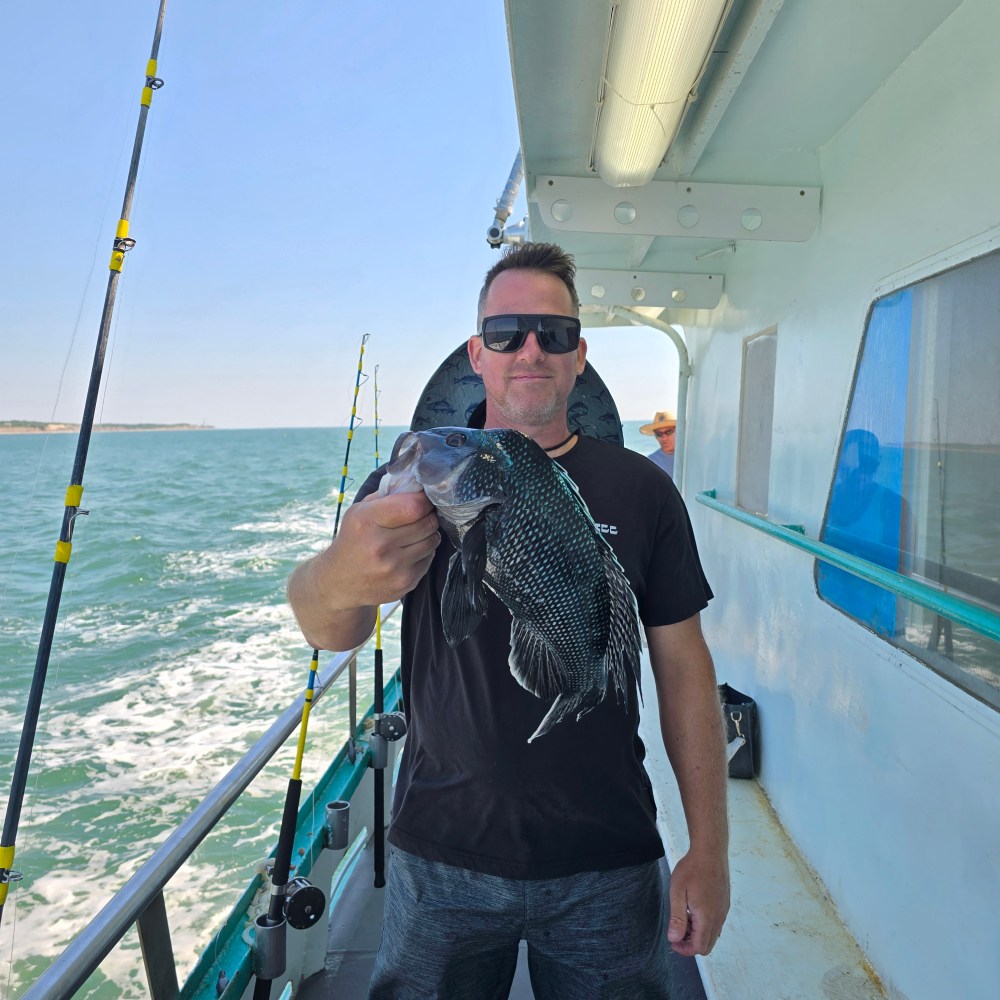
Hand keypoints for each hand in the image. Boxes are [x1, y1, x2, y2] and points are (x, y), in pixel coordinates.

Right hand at [287, 490, 439, 649]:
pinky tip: (409, 551)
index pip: (413, 507)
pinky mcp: (405, 583)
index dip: (423, 501)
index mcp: (367, 521)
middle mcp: (380, 546)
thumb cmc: (353, 539)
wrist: (338, 582)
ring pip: (432, 540)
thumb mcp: (359, 512)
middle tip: (422, 515)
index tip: (422, 500)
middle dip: (428, 516)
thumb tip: (416, 486)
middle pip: (427, 523)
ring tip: (415, 533)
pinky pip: (429, 558)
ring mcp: (394, 567)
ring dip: (428, 534)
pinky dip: (425, 552)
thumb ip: (386, 496)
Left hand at [666, 848, 729, 955]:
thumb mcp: (678, 892)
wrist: (710, 852)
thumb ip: (677, 918)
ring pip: (712, 935)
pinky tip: (693, 909)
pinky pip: (716, 924)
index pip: (699, 947)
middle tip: (677, 931)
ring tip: (683, 918)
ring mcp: (723, 911)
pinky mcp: (724, 904)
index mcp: (706, 918)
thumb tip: (674, 939)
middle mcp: (718, 918)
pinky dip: (704, 925)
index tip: (672, 940)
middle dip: (691, 944)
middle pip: (707, 945)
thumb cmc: (691, 870)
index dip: (684, 949)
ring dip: (697, 934)